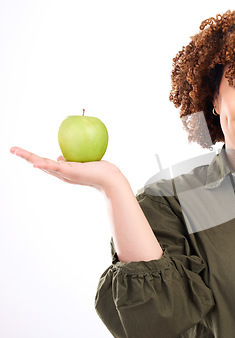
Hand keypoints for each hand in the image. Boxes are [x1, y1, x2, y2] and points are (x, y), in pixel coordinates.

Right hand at [10, 146, 124, 193]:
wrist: (110, 179)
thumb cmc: (100, 170)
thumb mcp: (82, 163)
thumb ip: (70, 161)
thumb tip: (60, 157)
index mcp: (63, 170)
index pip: (45, 163)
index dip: (33, 158)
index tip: (22, 152)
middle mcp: (61, 173)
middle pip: (40, 163)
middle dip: (25, 156)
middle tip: (12, 149)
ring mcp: (64, 173)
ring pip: (43, 164)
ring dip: (29, 157)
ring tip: (15, 151)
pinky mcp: (70, 172)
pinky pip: (55, 167)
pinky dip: (43, 164)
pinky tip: (34, 163)